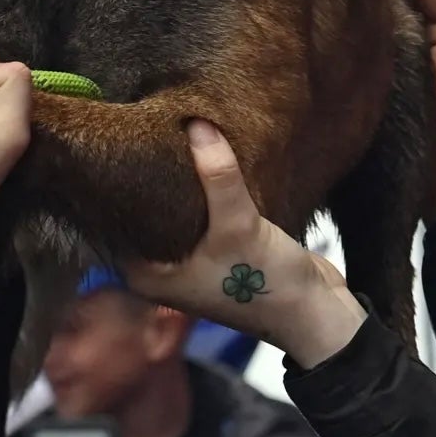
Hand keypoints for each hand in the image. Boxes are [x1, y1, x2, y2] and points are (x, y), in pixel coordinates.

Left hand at [121, 121, 366, 369]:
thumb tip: (197, 124)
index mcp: (146, 276)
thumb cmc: (265, 282)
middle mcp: (161, 270)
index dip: (120, 183)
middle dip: (153, 176)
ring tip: (173, 131)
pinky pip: (201, 212)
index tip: (120, 142)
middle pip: (147, 212)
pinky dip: (204, 191)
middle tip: (148, 127)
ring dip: (183, 180)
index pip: (118, 220)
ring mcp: (190, 260)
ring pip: (177, 210)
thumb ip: (217, 176)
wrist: (316, 312)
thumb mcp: (238, 225)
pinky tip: (202, 156)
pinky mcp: (217, 250)